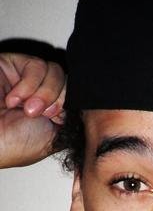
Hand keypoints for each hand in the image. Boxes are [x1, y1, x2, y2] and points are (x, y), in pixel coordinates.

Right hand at [0, 53, 65, 167]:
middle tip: (44, 115)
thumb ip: (70, 120)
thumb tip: (82, 107)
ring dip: (45, 94)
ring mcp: (28, 80)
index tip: (59, 120)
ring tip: (28, 109)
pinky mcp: (14, 65)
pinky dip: (30, 85)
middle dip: (59, 100)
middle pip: (68, 83)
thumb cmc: (13, 145)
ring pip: (56, 72)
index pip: (75, 98)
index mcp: (51, 114)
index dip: (71, 106)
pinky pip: (37, 66)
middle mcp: (41, 95)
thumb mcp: (53, 138)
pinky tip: (14, 99)